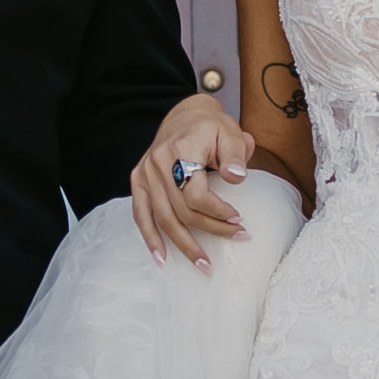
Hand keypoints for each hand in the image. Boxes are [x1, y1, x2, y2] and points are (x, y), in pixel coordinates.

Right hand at [126, 90, 252, 265]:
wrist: (185, 114)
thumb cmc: (211, 126)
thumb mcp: (231, 133)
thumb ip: (236, 155)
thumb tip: (236, 179)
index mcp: (181, 149)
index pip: (196, 194)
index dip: (219, 211)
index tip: (239, 218)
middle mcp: (158, 163)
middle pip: (181, 210)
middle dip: (211, 230)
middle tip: (236, 238)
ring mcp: (145, 173)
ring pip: (163, 218)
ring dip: (183, 245)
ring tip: (203, 265)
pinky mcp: (138, 180)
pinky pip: (141, 214)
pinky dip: (150, 238)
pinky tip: (161, 258)